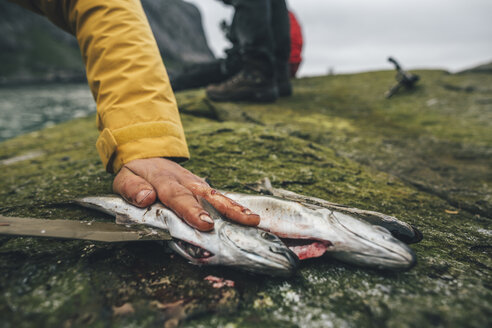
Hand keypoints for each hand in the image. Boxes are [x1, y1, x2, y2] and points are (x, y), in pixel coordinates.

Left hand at [112, 158, 259, 230]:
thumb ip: (132, 189)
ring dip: (235, 208)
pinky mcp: (204, 188)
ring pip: (218, 196)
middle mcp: (185, 181)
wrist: (148, 154)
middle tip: (241, 221)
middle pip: (207, 195)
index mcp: (164, 180)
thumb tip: (145, 198)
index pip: (178, 196)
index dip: (191, 210)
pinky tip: (249, 216)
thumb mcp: (124, 178)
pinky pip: (220, 197)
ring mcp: (197, 184)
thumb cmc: (137, 173)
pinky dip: (235, 206)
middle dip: (224, 210)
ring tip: (252, 219)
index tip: (204, 222)